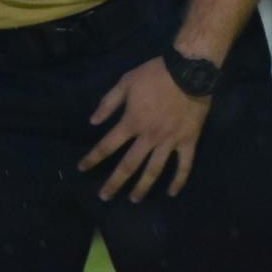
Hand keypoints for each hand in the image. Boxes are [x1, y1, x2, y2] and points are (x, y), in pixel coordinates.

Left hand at [78, 57, 209, 201]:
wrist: (189, 71)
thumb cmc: (155, 75)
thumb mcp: (126, 82)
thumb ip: (108, 103)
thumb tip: (93, 121)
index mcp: (132, 123)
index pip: (107, 146)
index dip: (93, 158)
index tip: (82, 168)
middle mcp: (148, 138)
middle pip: (129, 165)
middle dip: (114, 183)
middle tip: (105, 197)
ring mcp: (169, 142)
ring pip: (154, 171)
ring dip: (142, 187)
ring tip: (134, 199)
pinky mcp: (187, 142)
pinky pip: (184, 166)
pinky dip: (178, 181)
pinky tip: (171, 193)